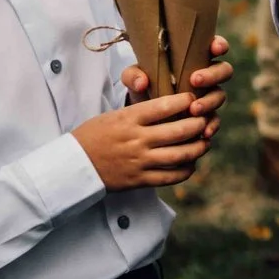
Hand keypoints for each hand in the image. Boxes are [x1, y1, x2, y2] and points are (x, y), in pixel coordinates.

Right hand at [83, 35, 231, 189]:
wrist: (72, 165)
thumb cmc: (93, 135)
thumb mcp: (113, 115)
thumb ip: (140, 111)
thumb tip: (170, 105)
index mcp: (129, 119)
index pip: (165, 106)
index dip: (187, 101)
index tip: (195, 99)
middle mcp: (137, 139)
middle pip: (180, 130)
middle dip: (199, 124)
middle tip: (206, 120)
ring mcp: (139, 161)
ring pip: (180, 155)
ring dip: (198, 148)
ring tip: (205, 142)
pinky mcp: (139, 180)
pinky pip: (170, 177)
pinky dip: (186, 170)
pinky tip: (191, 164)